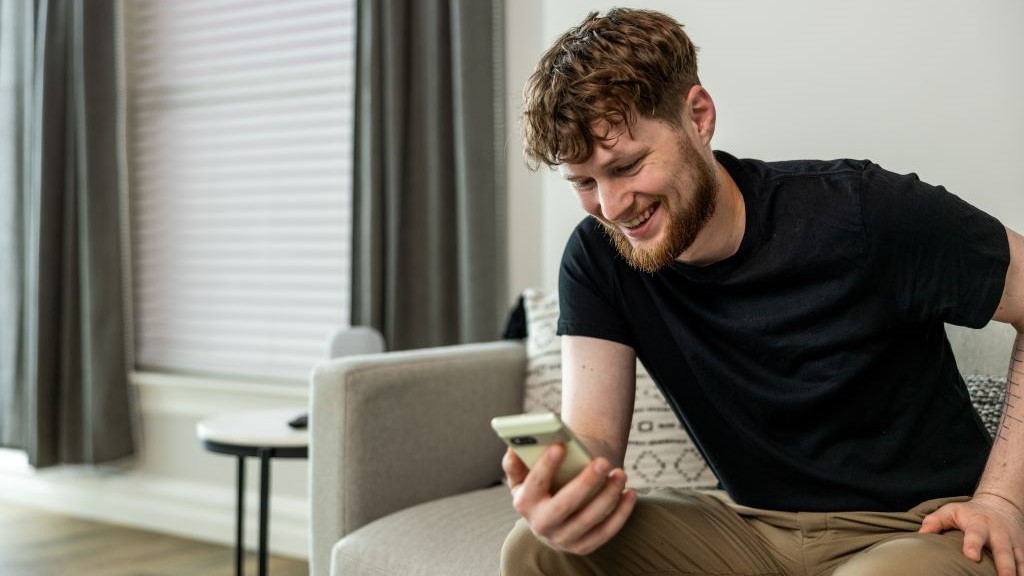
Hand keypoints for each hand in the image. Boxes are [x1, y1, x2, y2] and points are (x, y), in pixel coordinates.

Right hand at [502, 444, 636, 554]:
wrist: (551, 518)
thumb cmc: (539, 488)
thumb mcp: (522, 476)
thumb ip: (516, 462)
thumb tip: (514, 449)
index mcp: (524, 503)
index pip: (535, 483)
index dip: (546, 466)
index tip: (560, 446)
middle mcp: (541, 525)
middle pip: (564, 505)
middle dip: (585, 483)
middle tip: (603, 462)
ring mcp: (563, 539)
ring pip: (589, 519)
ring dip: (608, 495)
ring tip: (620, 474)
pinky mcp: (583, 547)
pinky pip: (606, 532)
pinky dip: (620, 513)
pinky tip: (629, 493)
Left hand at [919, 492, 1023, 575]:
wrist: (1001, 504)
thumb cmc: (970, 512)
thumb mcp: (951, 510)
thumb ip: (935, 521)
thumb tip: (920, 536)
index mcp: (979, 524)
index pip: (975, 535)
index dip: (973, 545)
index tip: (971, 556)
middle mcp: (999, 534)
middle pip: (1003, 552)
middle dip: (1004, 566)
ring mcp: (1013, 544)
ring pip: (1019, 560)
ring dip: (1018, 573)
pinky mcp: (1021, 550)